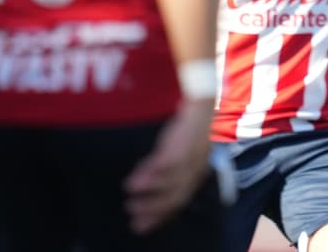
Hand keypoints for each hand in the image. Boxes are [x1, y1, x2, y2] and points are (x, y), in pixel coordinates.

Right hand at [124, 99, 214, 233]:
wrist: (198, 102)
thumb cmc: (184, 126)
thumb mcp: (173, 149)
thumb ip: (159, 166)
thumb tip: (139, 182)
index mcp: (195, 172)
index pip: (177, 200)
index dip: (160, 215)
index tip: (141, 225)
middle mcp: (195, 168)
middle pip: (175, 197)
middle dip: (153, 210)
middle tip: (134, 219)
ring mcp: (190, 157)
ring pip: (169, 184)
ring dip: (149, 196)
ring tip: (129, 203)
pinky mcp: (182, 144)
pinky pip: (164, 165)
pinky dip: (148, 176)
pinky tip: (133, 184)